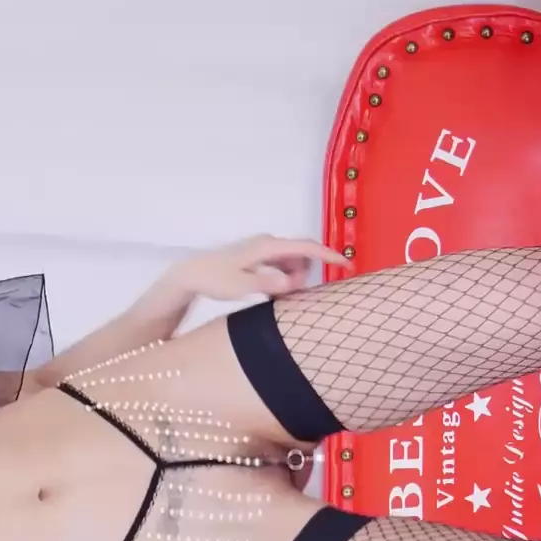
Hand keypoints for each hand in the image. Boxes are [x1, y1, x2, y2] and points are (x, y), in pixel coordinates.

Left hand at [155, 235, 353, 303]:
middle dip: (303, 276)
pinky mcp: (259, 258)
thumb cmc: (215, 279)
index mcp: (267, 246)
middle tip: (286, 296)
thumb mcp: (241, 285)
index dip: (329, 255)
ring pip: (292, 264)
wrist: (193, 274)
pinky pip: (281, 267)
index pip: (306, 247)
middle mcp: (268, 243)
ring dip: (292, 280)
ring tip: (274, 297)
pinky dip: (283, 279)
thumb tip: (291, 282)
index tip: (347, 264)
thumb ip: (268, 283)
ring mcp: (264, 250)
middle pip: (301, 257)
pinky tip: (270, 293)